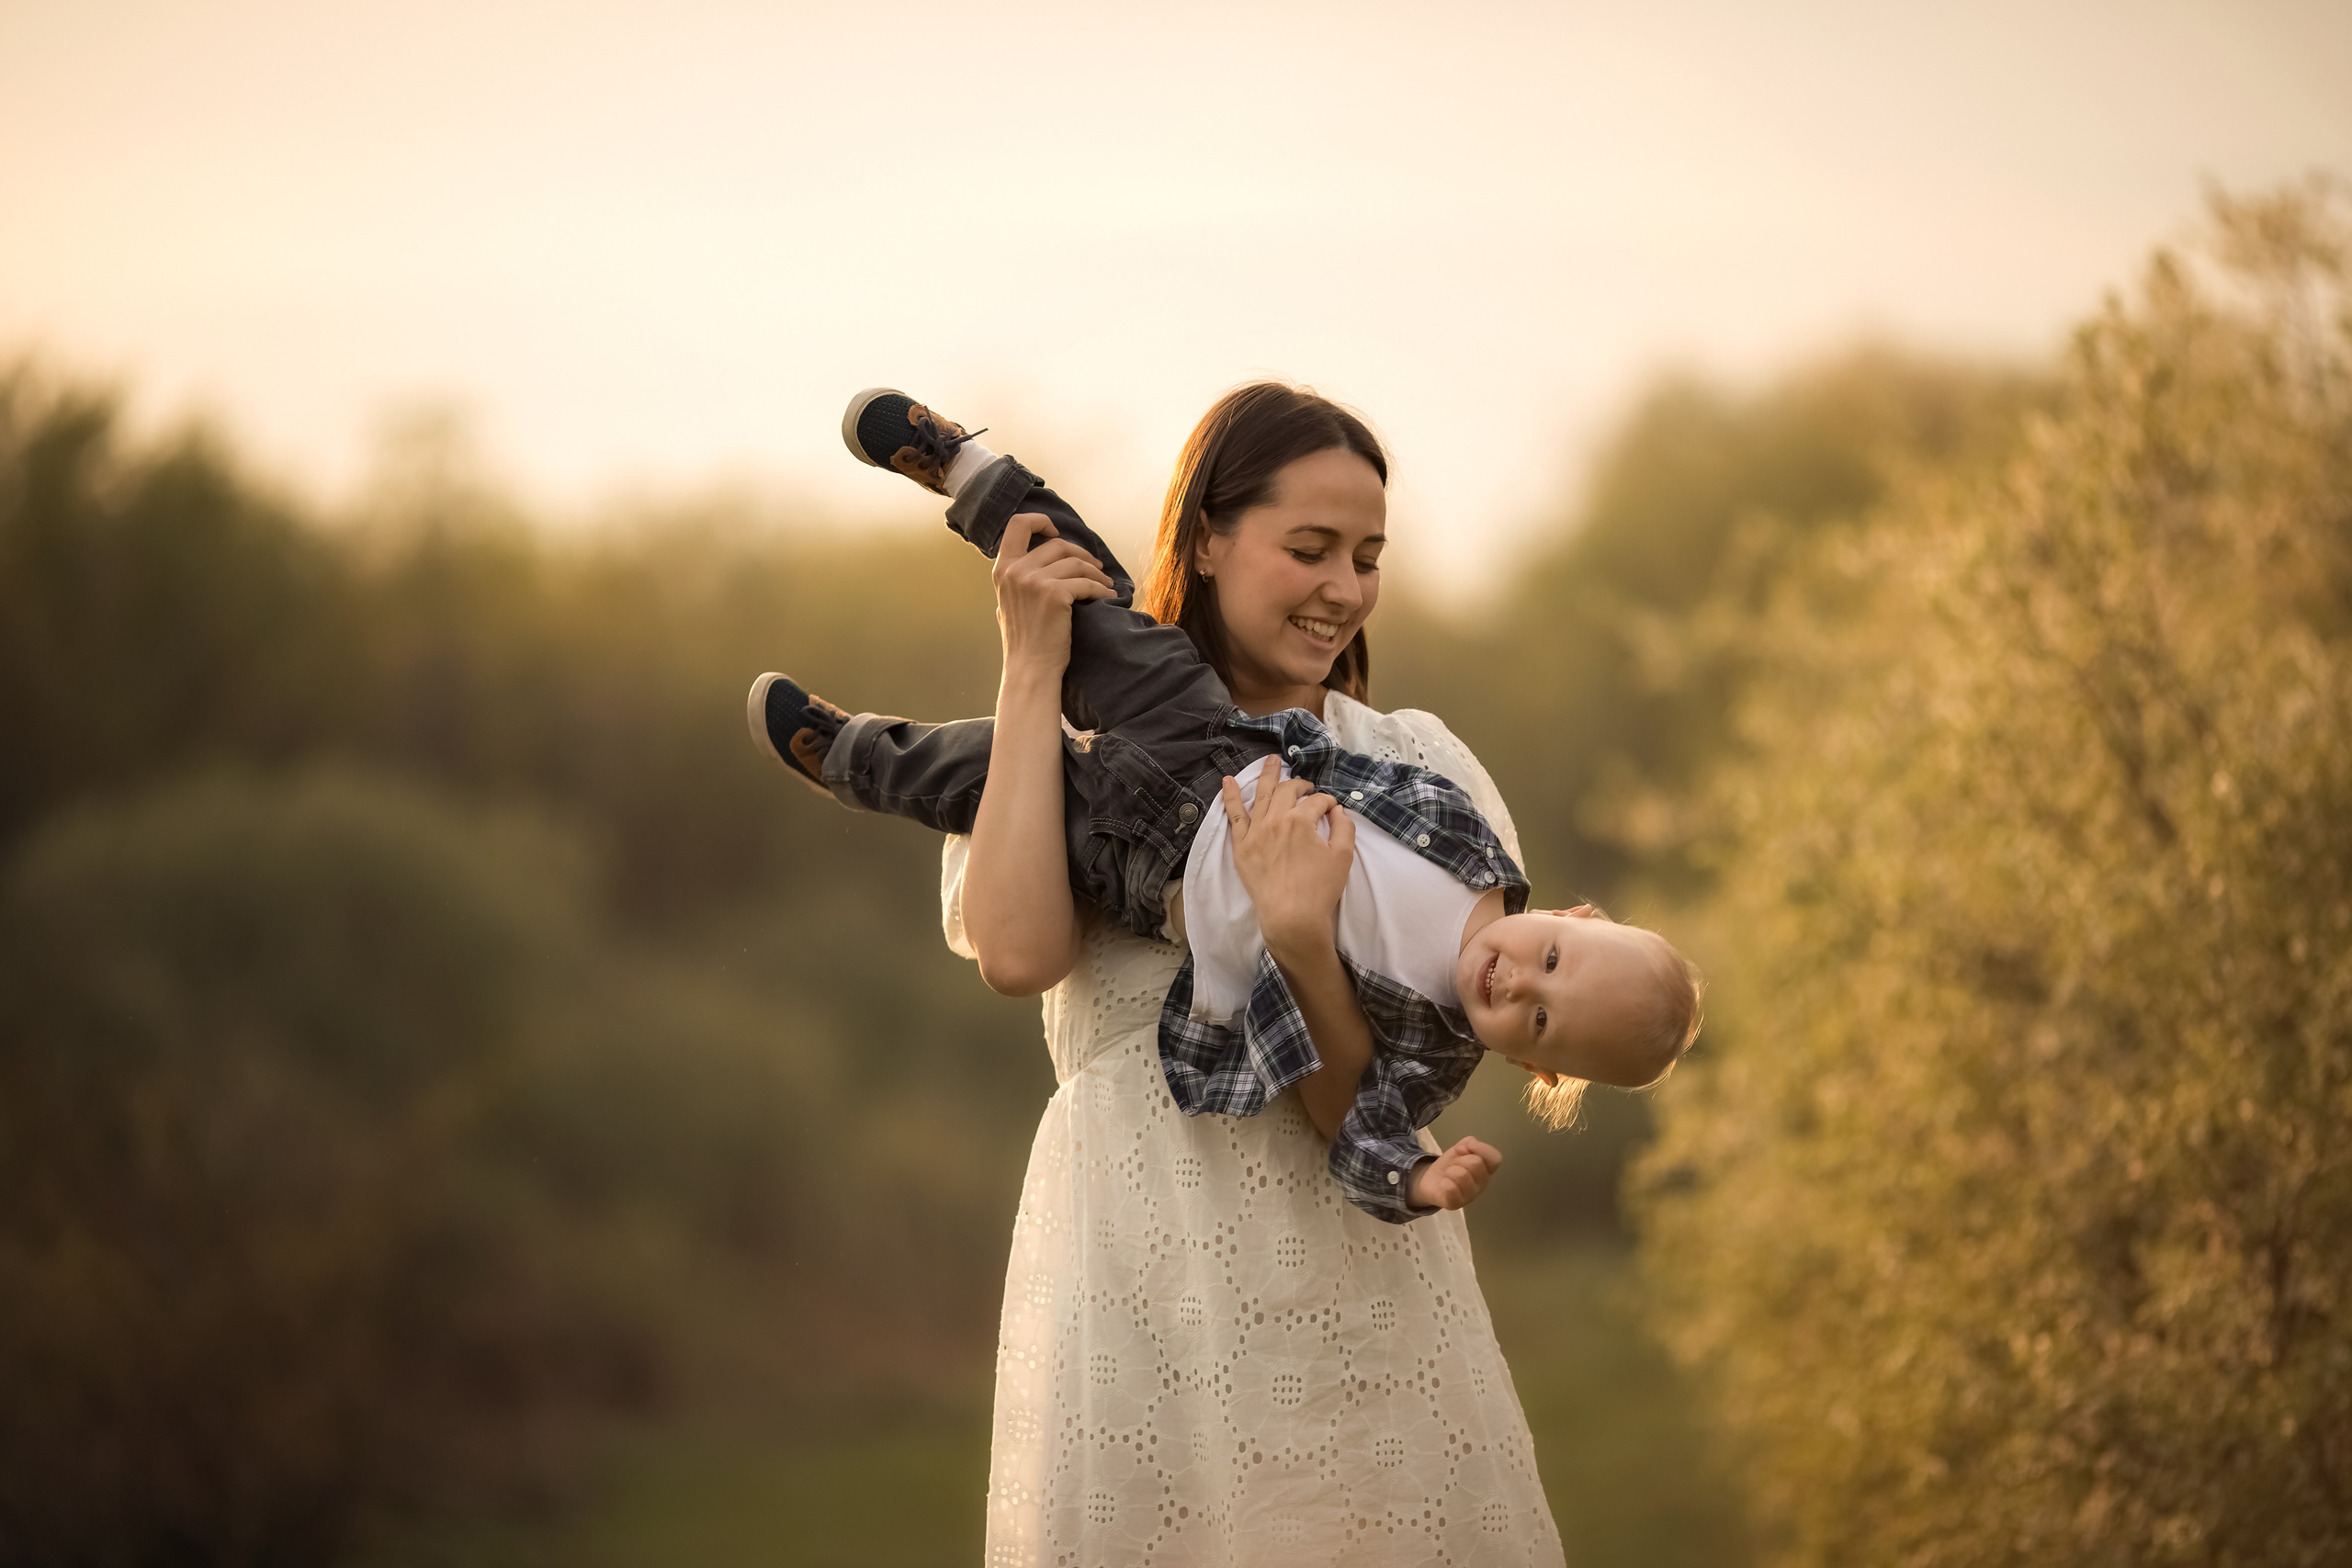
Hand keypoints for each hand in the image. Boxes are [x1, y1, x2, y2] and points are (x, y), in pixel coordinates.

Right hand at [992, 512, 1116, 676]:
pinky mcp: (1055, 594)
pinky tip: (1108, 597)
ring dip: (1096, 573)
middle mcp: (1015, 571)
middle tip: (1096, 568)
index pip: (1018, 525)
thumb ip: (1016, 580)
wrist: (1030, 669)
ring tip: (1105, 584)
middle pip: (1057, 545)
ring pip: (1076, 563)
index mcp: (1002, 569)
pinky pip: (1086, 583)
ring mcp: (1034, 581)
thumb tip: (1033, 562)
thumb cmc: (1024, 641)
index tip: (1057, 535)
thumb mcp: (1007, 603)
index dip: (1041, 521)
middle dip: (1081, 554)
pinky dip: (1101, 590)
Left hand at [1223, 756, 1354, 960]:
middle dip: (1301, 785)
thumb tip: (1337, 811)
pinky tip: (1227, 781)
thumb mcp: (1343, 856)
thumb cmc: (1320, 889)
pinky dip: (1229, 796)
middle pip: (1288, 791)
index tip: (1332, 809)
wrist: (1291, 918)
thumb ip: (1344, 827)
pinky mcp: (1241, 846)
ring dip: (1267, 774)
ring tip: (1271, 760)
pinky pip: (1233, 815)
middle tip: (1307, 787)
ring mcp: (1255, 831)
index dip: (1327, 803)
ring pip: (1260, 794)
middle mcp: (1275, 819)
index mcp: (1301, 820)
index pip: (1316, 802)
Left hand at [1408, 1136, 1503, 1210]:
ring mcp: (1470, 1196)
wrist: (1432, 1181)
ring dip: (1450, 1170)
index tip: (1468, 1147)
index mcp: (1486, 1170)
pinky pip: (1451, 1188)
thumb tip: (1469, 1146)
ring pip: (1462, 1174)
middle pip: (1476, 1163)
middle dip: (1460, 1159)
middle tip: (1454, 1164)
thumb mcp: (1461, 1148)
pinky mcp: (1456, 1204)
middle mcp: (1482, 1184)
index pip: (1495, 1158)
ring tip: (1448, 1174)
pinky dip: (1444, 1182)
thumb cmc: (1451, 1165)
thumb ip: (1469, 1143)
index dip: (1482, 1149)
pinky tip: (1444, 1183)